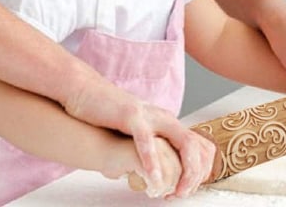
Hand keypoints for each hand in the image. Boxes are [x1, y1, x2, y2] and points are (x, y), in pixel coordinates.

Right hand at [64, 78, 214, 195]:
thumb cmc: (108, 116)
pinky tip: (153, 178)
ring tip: (175, 191)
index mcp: (166, 122)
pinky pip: (146, 140)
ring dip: (183, 170)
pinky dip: (152, 161)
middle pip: (195, 144)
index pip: (198, 144)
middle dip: (195, 173)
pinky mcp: (131, 115)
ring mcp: (150, 116)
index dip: (200, 169)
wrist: (86, 91)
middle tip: (184, 194)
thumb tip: (157, 175)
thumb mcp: (138, 134)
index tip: (189, 189)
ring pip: (182, 141)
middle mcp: (163, 118)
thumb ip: (150, 149)